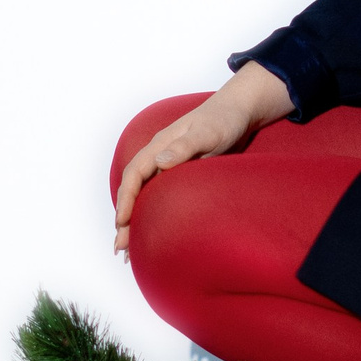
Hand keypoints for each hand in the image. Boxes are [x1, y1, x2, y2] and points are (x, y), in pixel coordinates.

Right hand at [113, 61, 293, 253]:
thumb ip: (184, 147)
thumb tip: (159, 163)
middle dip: (125, 217)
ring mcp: (169, 164)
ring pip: (144, 194)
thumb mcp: (208, 133)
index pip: (135, 173)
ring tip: (128, 249)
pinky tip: (152, 231)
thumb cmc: (225, 120)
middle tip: (120, 247)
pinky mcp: (181, 173)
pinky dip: (152, 213)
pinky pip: (159, 195)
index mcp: (160, 144)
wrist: (240, 112)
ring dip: (135, 219)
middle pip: (134, 188)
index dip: (126, 199)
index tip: (122, 222)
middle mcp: (159, 155)